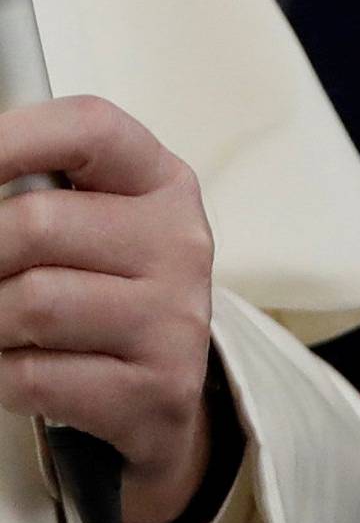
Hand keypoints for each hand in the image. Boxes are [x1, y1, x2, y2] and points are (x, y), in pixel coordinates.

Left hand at [0, 97, 215, 522]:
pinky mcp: (158, 387)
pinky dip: (1, 376)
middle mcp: (179, 240)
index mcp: (161, 182)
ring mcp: (175, 316)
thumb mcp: (92, 224)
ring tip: (3, 324)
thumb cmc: (107, 293)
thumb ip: (37, 193)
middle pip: (36, 222)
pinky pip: (34, 375)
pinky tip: (18, 366)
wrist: (163, 393)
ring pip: (29, 304)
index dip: (13, 138)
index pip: (89, 128)